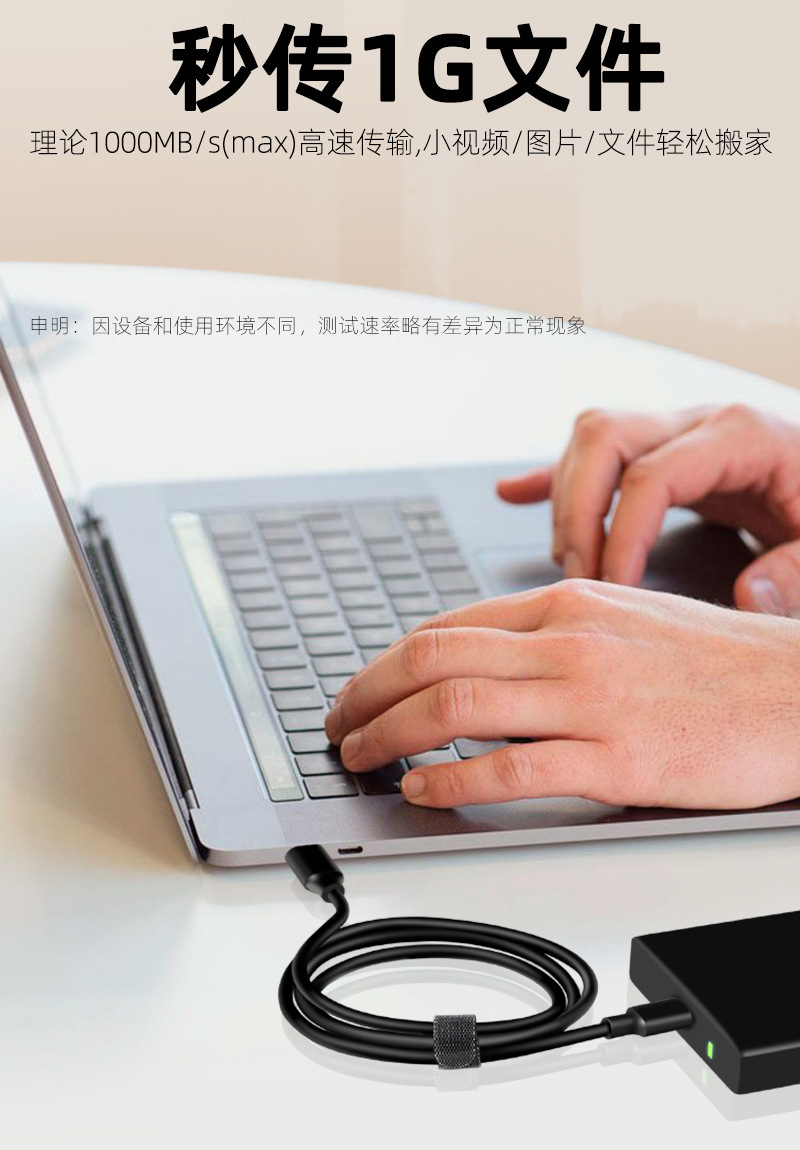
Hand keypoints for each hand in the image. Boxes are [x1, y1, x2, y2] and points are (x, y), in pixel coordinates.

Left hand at [325, 581, 799, 808]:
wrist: (799, 695)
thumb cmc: (719, 662)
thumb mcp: (628, 619)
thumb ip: (555, 633)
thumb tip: (484, 660)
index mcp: (570, 602)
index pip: (449, 624)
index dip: (388, 661)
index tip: (362, 688)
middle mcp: (570, 641)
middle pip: (434, 658)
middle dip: (367, 694)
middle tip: (339, 725)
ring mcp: (591, 698)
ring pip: (456, 705)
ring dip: (390, 734)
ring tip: (361, 758)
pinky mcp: (616, 760)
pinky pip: (510, 768)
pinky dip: (450, 780)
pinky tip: (423, 790)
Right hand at [497, 405, 799, 615]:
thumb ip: (796, 569)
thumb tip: (746, 595)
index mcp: (741, 434)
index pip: (652, 476)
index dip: (621, 535)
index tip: (614, 589)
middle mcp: (699, 421)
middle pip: (605, 438)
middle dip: (577, 511)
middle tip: (578, 578)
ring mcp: (676, 431)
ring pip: (591, 439)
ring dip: (566, 500)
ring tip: (569, 564)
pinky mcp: (663, 450)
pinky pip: (595, 455)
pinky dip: (553, 477)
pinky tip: (515, 493)